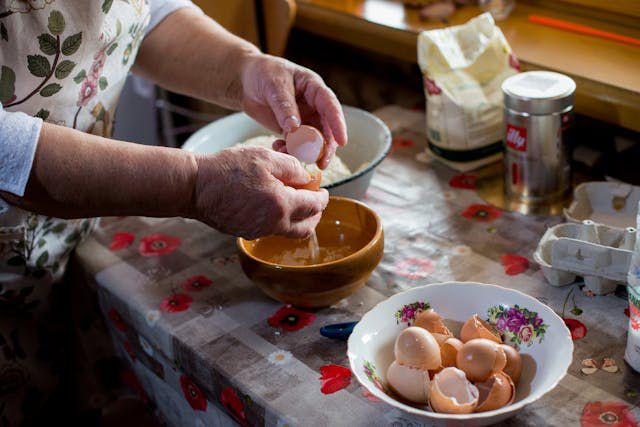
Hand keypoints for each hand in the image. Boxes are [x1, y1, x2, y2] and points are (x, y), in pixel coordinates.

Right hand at [193, 146, 328, 239]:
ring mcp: (259, 231)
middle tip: (314, 200)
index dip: (322, 197)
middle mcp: (273, 223)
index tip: (323, 190)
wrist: (195, 186)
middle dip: (315, 214)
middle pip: (306, 228)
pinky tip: (272, 204)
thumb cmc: (227, 169)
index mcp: (282, 204)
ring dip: (297, 219)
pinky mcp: (246, 232)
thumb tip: (307, 178)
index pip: (314, 206)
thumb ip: (292, 168)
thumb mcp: (265, 158)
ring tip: (293, 200)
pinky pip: (271, 230)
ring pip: (289, 231)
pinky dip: (279, 220)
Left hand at [240, 54, 347, 169]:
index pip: (330, 106)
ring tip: (292, 158)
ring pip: (312, 141)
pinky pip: (296, 144)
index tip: (342, 141)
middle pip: (326, 129)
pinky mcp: (292, 130)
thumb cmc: (264, 73)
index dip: (338, 124)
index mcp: (314, 88)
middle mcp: (313, 106)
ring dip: (305, 152)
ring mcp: (304, 119)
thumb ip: (284, 107)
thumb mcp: (274, 85)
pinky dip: (289, 150)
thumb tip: (295, 128)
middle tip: (322, 163)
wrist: (246, 81)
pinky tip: (279, 149)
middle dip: (325, 147)